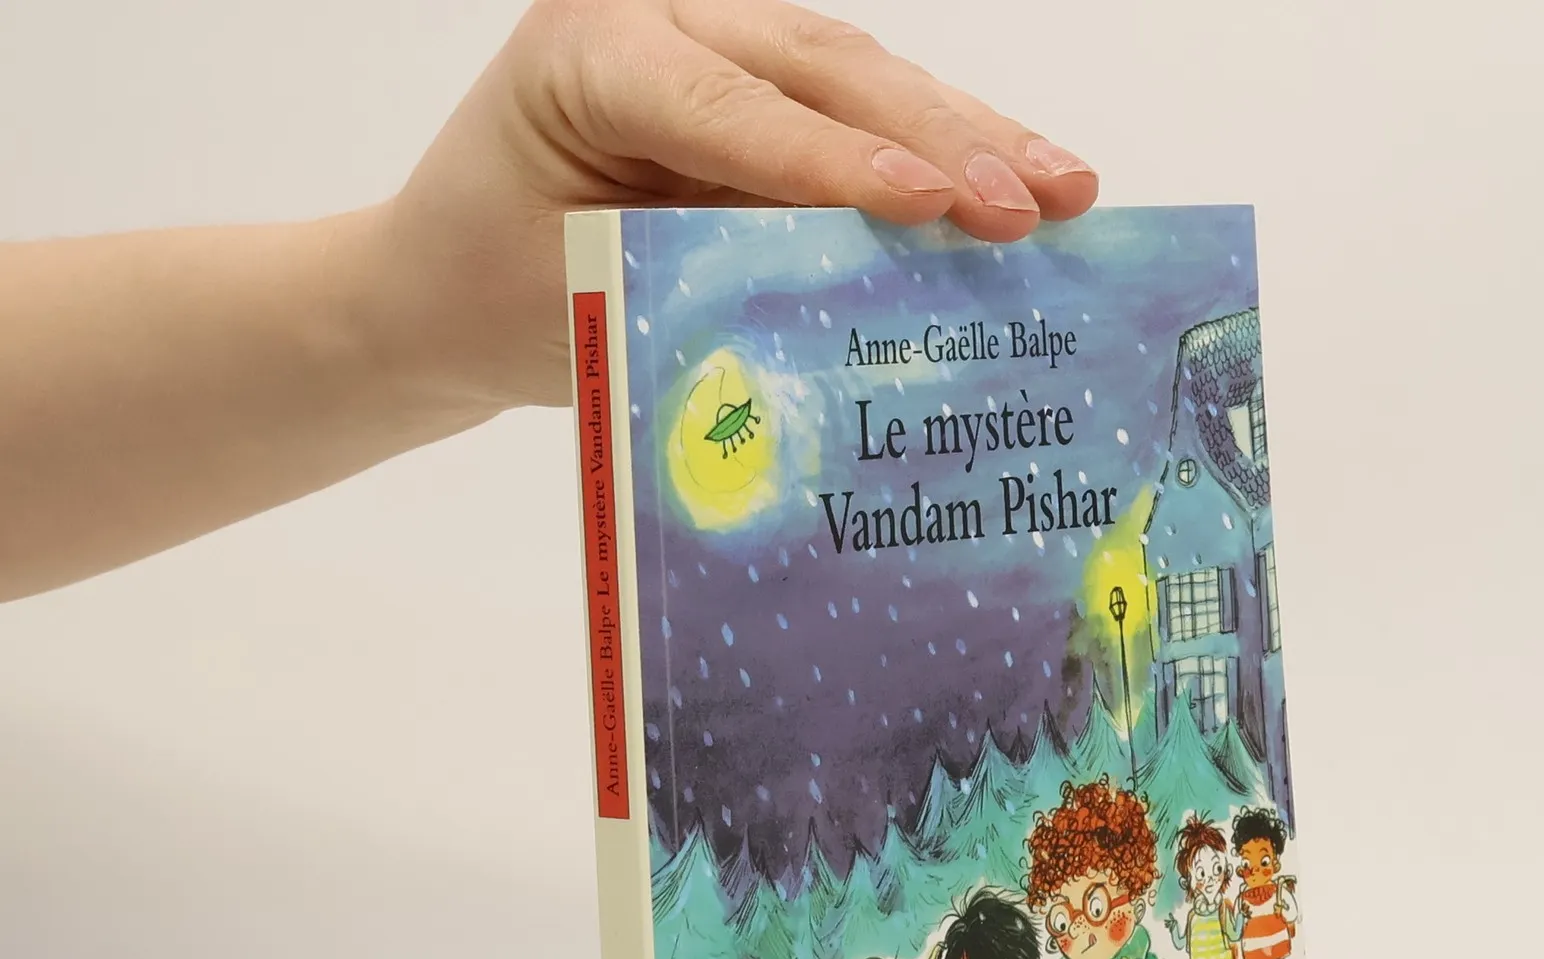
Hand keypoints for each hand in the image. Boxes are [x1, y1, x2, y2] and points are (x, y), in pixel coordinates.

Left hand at [379, 0, 1100, 412]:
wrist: (443, 280)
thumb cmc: (495, 296)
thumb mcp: (584, 302)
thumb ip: (707, 280)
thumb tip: (861, 310)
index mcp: (586, 53)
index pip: (726, 105)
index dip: (836, 158)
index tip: (932, 201)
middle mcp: (653, 13)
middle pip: (817, 70)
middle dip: (939, 138)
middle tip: (1036, 202)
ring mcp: (711, 35)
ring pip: (860, 73)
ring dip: (969, 132)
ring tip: (1066, 187)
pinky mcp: (755, 80)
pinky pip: (860, 105)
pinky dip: (943, 143)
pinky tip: (1022, 174)